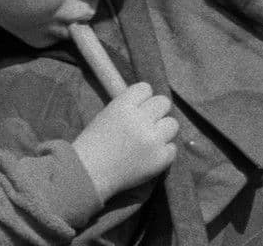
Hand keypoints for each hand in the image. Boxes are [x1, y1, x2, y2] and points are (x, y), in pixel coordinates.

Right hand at [72, 82, 178, 202]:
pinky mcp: (161, 158)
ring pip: (173, 124)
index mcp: (123, 105)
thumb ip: (128, 107)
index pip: (145, 88)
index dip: (142, 99)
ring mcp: (152, 139)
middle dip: (156, 112)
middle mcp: (140, 119)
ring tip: (151, 141)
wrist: (89, 175)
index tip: (138, 109)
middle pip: (163, 102)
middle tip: (148, 124)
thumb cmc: (93, 145)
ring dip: (163, 131)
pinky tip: (150, 156)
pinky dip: (163, 152)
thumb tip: (149, 103)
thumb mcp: (106, 115)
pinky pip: (172, 148)